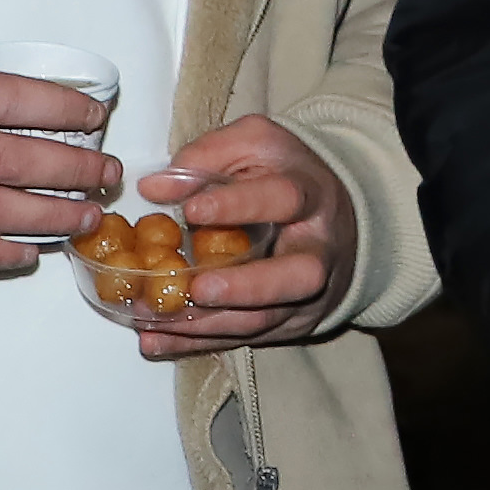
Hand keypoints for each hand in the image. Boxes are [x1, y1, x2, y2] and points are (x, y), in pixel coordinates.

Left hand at [113, 116, 359, 357]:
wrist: (335, 218)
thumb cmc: (286, 176)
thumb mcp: (255, 145)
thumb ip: (207, 156)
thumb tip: (154, 189)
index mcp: (310, 195)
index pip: (284, 199)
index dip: (241, 204)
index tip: (193, 209)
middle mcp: (317, 249)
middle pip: (299, 276)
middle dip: (247, 288)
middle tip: (198, 289)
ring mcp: (307, 294)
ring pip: (264, 319)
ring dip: (208, 324)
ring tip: (155, 318)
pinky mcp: (288, 324)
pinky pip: (243, 340)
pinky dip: (196, 344)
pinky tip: (156, 341)